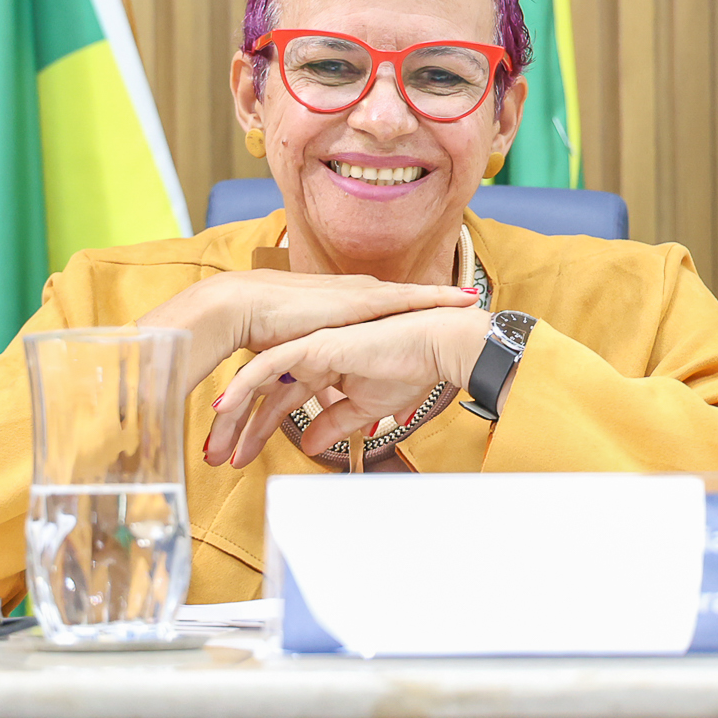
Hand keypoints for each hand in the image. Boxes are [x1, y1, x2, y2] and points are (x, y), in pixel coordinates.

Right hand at [142, 270, 480, 393]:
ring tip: (473, 300)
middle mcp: (351, 300)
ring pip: (409, 296)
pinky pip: (406, 296)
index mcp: (337, 314)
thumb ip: (317, 393)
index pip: (379, 315)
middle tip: (470, 303)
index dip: (405, 318)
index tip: (430, 324)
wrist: (244, 307)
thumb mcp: (299, 366)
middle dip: (435, 303)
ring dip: (440, 298)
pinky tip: (457, 296)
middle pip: (400, 302)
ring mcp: (356, 296)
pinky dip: (433, 296)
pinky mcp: (358, 298)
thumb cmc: (262, 332)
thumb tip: (323, 421)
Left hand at [205, 306, 489, 466]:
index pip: (280, 404)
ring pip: (258, 384)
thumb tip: (312, 446)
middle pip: (262, 396)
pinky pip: (266, 366)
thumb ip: (333, 424)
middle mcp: (308, 357)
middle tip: (218, 458)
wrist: (432, 346)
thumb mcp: (365, 408)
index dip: (258, 432)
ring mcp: (306, 348)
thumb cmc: (409, 369)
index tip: (239, 459)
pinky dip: (242, 386)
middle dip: (238, 430)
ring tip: (214, 448)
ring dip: (234, 417)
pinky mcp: (310, 344)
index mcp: (321, 369)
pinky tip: (222, 407)